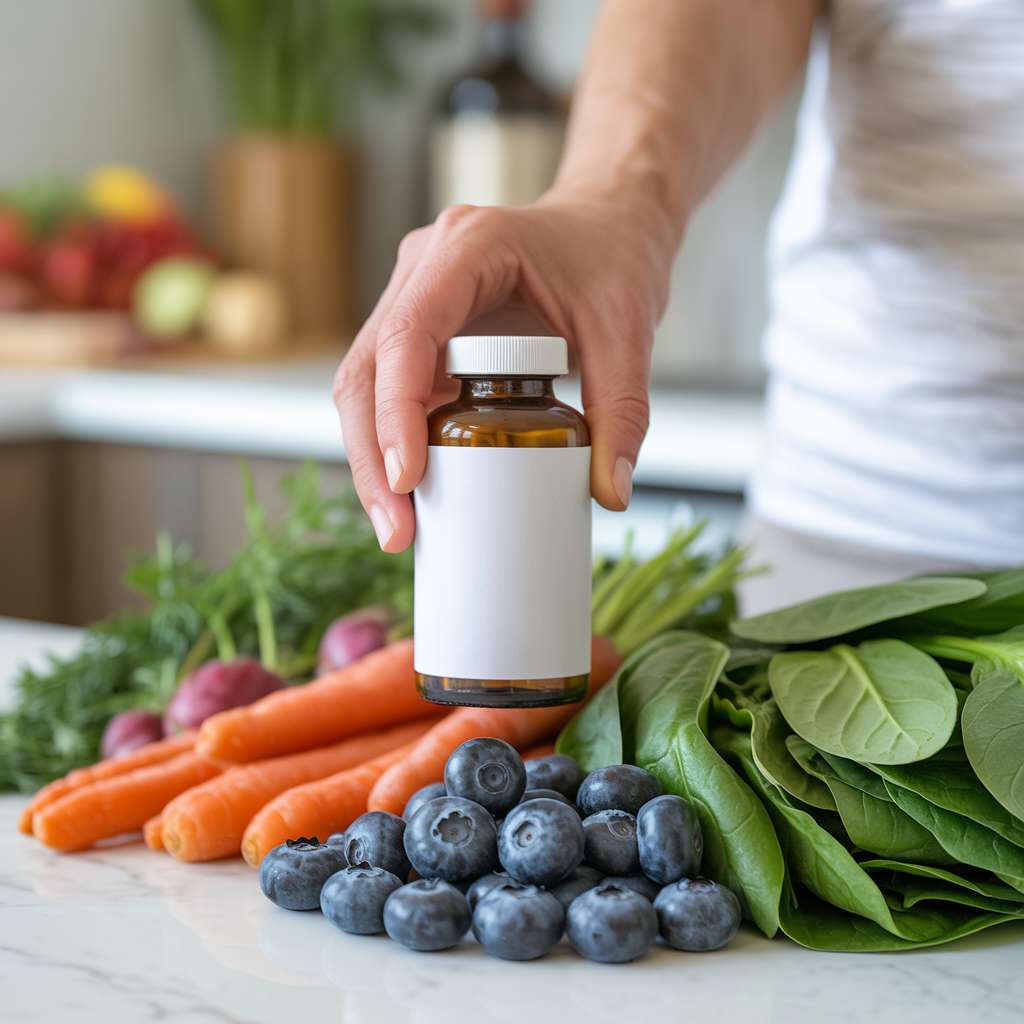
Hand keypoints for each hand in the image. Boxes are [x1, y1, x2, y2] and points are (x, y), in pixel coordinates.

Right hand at [332, 195, 676, 551]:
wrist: (606, 222)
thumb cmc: (612, 255)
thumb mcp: (628, 330)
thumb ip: (624, 410)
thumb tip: (609, 494)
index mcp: (468, 247)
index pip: (409, 334)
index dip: (397, 411)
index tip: (407, 480)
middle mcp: (425, 268)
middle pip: (367, 370)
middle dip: (372, 457)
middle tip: (397, 531)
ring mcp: (414, 297)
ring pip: (366, 385)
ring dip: (373, 458)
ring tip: (399, 527)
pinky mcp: (421, 330)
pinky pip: (391, 390)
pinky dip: (394, 443)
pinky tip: (412, 495)